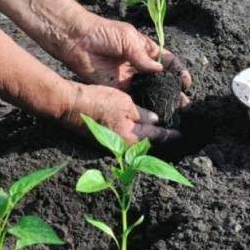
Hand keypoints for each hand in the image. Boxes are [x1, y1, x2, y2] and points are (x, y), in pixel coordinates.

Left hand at [59, 13, 191, 104]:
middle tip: (184, 103)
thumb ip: (143, 56)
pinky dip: (143, 104)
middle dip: (173, 90)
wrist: (77, 40)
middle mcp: (139, 64)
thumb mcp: (128, 39)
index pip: (167, 61)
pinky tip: (153, 111)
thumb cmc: (104, 33)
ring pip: (149, 90)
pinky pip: (133, 97)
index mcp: (145, 49)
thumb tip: (160, 70)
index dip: (178, 71)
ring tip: (174, 110)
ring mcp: (129, 77)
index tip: (186, 82)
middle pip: (161, 79)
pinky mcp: (117, 87)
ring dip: (161, 99)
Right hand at [62, 83, 180, 143]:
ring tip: (157, 128)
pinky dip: (133, 133)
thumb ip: (142, 113)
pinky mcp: (103, 139)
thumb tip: (155, 120)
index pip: (156, 136)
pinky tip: (136, 126)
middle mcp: (122, 145)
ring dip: (146, 135)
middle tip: (171, 131)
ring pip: (135, 140)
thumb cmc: (97, 103)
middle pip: (146, 142)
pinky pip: (124, 137)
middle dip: (158, 137)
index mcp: (131, 138)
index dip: (169, 134)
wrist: (69, 106)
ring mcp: (111, 144)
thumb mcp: (124, 103)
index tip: (180, 134)